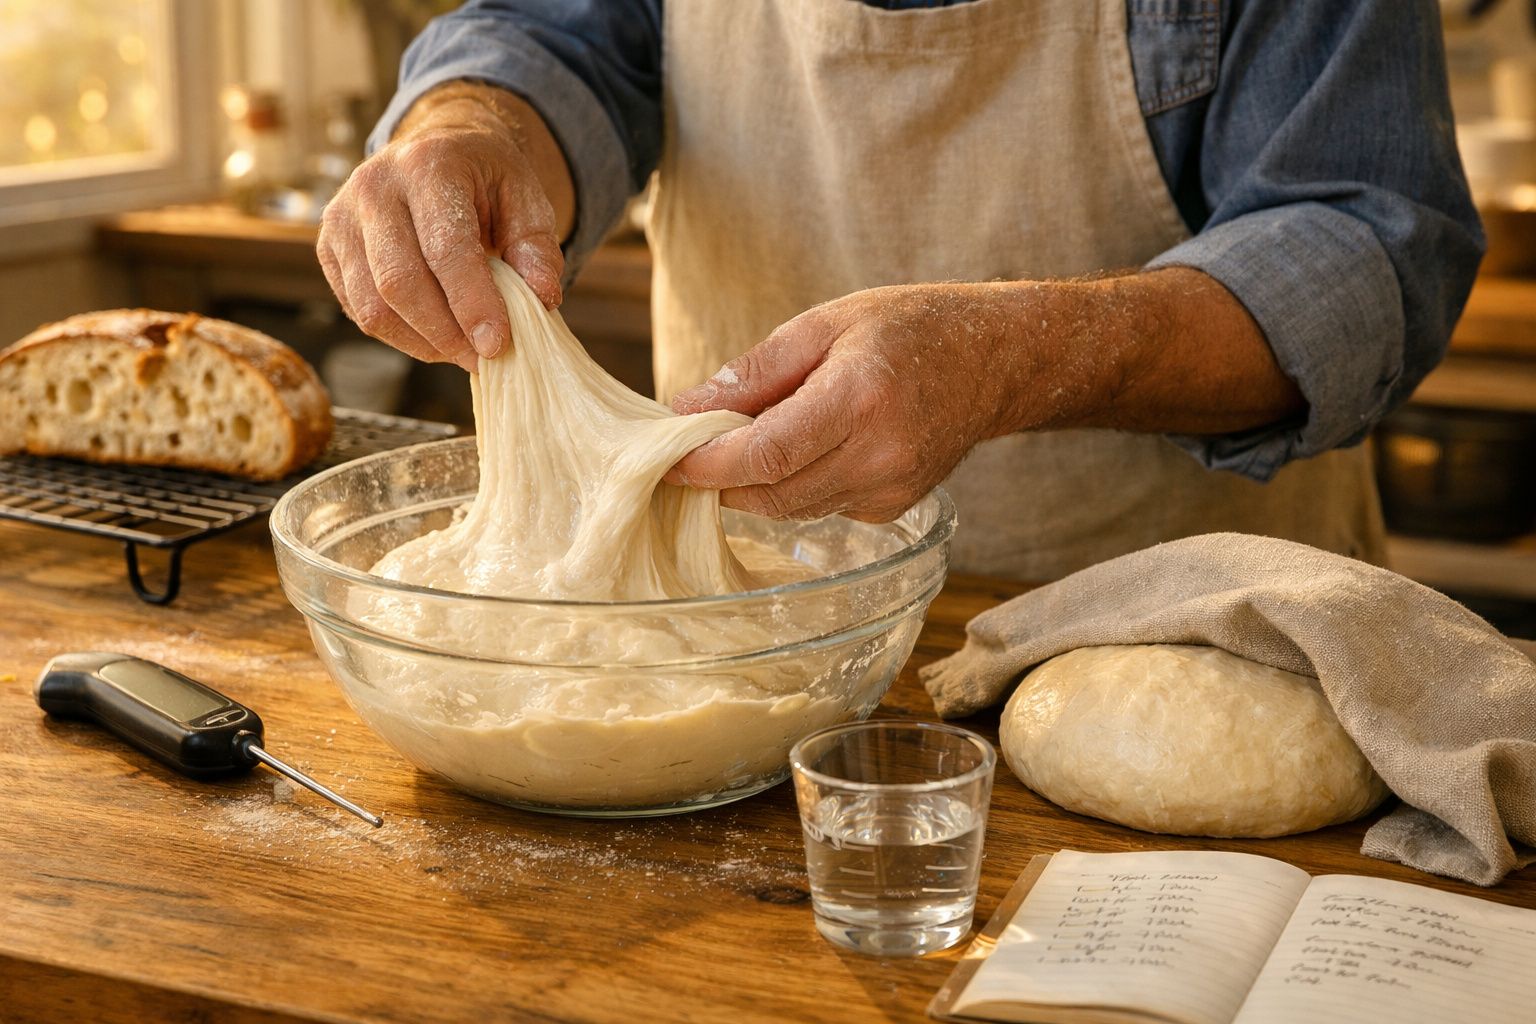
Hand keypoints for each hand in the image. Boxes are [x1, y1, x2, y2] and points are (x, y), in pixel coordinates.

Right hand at [317, 83, 570, 371]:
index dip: (472, 303)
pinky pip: (359, 312)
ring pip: (374, 307)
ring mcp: (342, 218)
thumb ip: (538, 248)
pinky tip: (436, 335)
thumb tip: (543, 298)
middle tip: (486, 358)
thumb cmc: (485, 182)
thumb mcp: (526, 199)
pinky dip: (402, 337)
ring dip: (424, 343)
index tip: (497, 345)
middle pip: (401, 283)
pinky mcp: (329, 249)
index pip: (446, 248)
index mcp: (428, 165)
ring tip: (464, 350)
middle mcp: (374, 187)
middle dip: (447, 334)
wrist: (435, 152)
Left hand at [664, 284, 1039, 521]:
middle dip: (721, 479)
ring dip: (755, 483)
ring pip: (791, 507)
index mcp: (860, 398)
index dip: (709, 465)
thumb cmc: (911, 329)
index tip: (669, 459)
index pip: (768, 454)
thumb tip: (685, 408)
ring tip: (746, 439)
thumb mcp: (827, 323)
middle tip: (692, 448)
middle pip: (772, 494)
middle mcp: (879, 455)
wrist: (996, 362)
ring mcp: (890, 490)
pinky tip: (806, 447)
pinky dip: (794, 485)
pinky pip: (820, 507)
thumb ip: (756, 370)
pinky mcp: (892, 508)